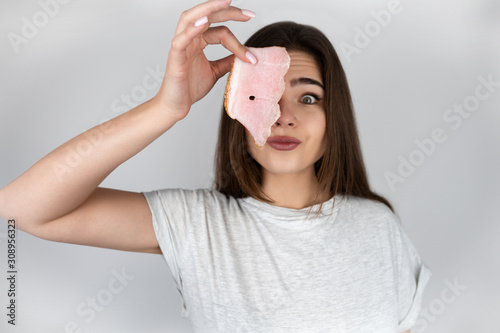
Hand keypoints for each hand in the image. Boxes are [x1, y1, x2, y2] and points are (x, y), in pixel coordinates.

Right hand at [154, 0, 256, 120]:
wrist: (176, 106)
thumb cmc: (190, 88)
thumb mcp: (215, 71)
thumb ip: (227, 61)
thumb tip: (244, 55)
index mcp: (199, 41)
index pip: (220, 30)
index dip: (238, 39)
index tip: (253, 56)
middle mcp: (189, 39)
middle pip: (207, 16)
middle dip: (228, 12)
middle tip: (249, 14)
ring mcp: (181, 46)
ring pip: (191, 18)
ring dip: (208, 9)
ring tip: (225, 2)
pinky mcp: (174, 57)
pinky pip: (181, 39)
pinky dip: (192, 29)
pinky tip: (203, 23)